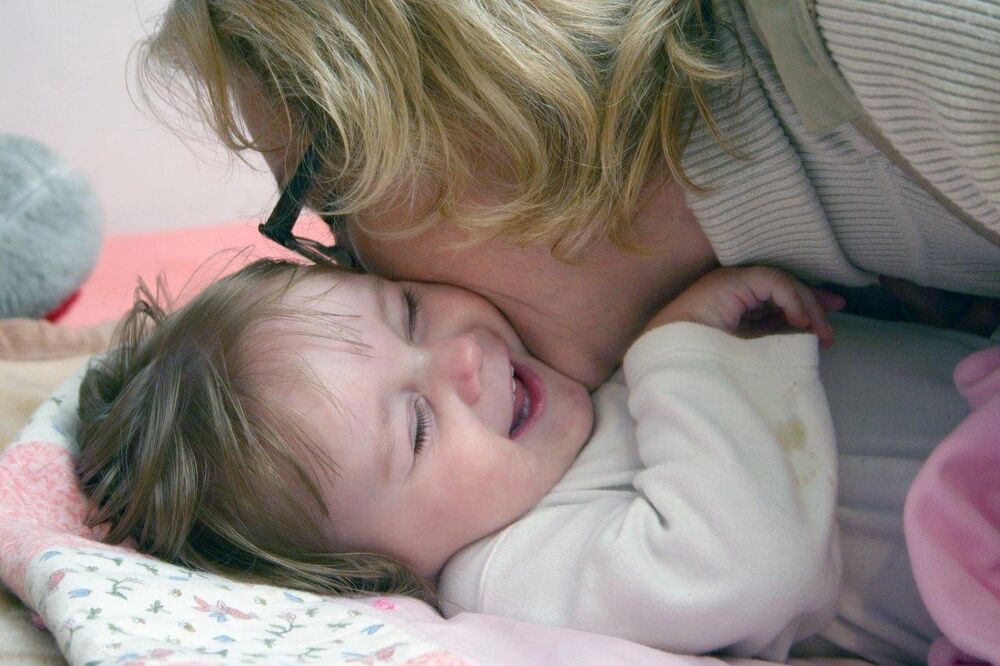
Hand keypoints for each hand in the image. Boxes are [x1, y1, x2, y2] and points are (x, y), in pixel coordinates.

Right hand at [645, 267, 845, 346]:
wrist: (674, 361)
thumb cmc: (705, 364)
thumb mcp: (749, 351)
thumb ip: (771, 339)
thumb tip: (805, 336)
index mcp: (735, 306)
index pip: (776, 300)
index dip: (804, 308)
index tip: (824, 328)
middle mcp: (734, 290)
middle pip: (784, 289)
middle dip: (813, 305)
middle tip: (831, 328)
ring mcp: (732, 282)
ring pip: (783, 283)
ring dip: (807, 306)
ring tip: (819, 333)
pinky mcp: (732, 281)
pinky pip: (773, 282)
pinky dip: (791, 299)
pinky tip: (799, 322)